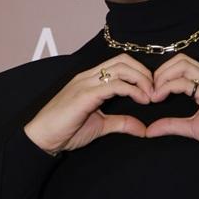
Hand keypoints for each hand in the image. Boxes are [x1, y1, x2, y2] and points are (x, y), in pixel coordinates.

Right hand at [23, 55, 154, 153]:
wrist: (42, 138)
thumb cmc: (65, 130)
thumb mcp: (100, 125)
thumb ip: (120, 123)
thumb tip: (141, 128)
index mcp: (91, 80)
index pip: (120, 63)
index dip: (140, 73)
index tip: (152, 91)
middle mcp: (88, 76)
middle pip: (123, 61)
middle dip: (144, 73)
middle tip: (156, 91)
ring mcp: (86, 83)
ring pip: (121, 68)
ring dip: (141, 80)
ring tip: (150, 96)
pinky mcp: (85, 94)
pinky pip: (114, 85)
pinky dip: (132, 90)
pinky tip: (141, 100)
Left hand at [143, 54, 198, 158]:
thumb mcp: (193, 128)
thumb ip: (172, 125)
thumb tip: (151, 129)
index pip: (183, 64)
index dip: (164, 74)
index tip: (153, 92)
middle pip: (181, 60)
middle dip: (161, 72)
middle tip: (151, 91)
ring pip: (183, 66)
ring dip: (163, 77)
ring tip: (154, 95)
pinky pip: (187, 84)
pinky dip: (169, 87)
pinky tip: (160, 98)